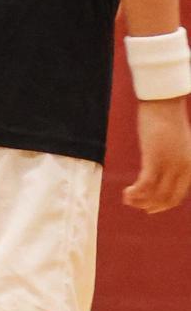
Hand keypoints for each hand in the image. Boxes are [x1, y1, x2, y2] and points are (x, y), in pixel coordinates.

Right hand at [124, 98, 190, 212]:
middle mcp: (182, 169)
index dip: (163, 205)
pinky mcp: (155, 159)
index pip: (178, 195)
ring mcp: (169, 165)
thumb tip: (163, 163)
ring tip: (127, 199)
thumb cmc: (167, 118)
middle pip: (167, 198)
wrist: (164, 103)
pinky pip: (146, 184)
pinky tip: (126, 192)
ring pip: (156, 194)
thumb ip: (174, 156)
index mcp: (189, 166)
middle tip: (137, 207)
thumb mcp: (176, 142)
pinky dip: (136, 192)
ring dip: (141, 201)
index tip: (150, 207)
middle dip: (152, 206)